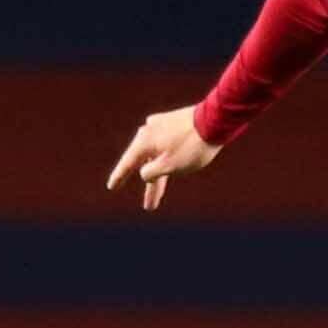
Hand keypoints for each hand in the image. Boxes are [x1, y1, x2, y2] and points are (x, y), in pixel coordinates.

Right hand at [106, 106, 221, 212]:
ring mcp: (161, 126)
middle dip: (150, 186)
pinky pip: (165, 147)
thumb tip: (144, 173)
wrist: (215, 120)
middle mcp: (148, 131)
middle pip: (145, 163)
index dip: (119, 177)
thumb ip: (151, 173)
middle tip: (150, 206)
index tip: (111, 187)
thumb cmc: (192, 146)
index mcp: (143, 141)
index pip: (128, 164)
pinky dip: (166, 160)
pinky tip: (168, 169)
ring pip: (157, 156)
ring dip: (159, 175)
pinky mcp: (173, 124)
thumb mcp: (169, 166)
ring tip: (161, 196)